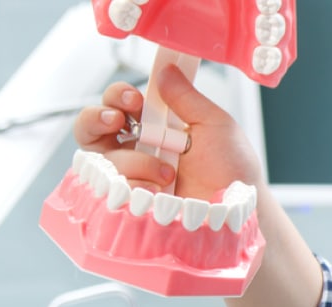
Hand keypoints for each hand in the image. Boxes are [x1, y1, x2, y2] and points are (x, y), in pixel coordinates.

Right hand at [72, 65, 262, 199]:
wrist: (239, 211)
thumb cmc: (233, 171)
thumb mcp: (216, 126)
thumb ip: (188, 98)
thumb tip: (166, 70)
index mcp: (156, 126)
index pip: (120, 103)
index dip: (118, 96)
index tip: (134, 99)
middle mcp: (137, 149)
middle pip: (92, 126)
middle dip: (98, 117)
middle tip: (119, 121)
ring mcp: (130, 176)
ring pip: (101, 158)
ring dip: (133, 161)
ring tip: (167, 174)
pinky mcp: (129, 201)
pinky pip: (110, 188)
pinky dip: (135, 185)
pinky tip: (159, 192)